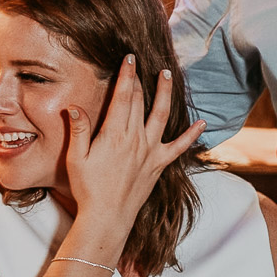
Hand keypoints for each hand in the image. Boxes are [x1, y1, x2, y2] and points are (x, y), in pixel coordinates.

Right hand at [64, 56, 199, 221]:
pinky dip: (191, 135)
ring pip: (161, 116)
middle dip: (140, 79)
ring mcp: (150, 152)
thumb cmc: (88, 189)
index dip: (126, 75)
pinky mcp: (158, 165)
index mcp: (114, 135)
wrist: (108, 218)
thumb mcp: (76, 158)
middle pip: (140, 101)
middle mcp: (135, 139)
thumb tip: (73, 106)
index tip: (129, 58)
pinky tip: (203, 124)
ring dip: (165, 94)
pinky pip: (179, 147)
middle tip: (142, 61)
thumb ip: (79, 130)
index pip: (122, 97)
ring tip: (168, 76)